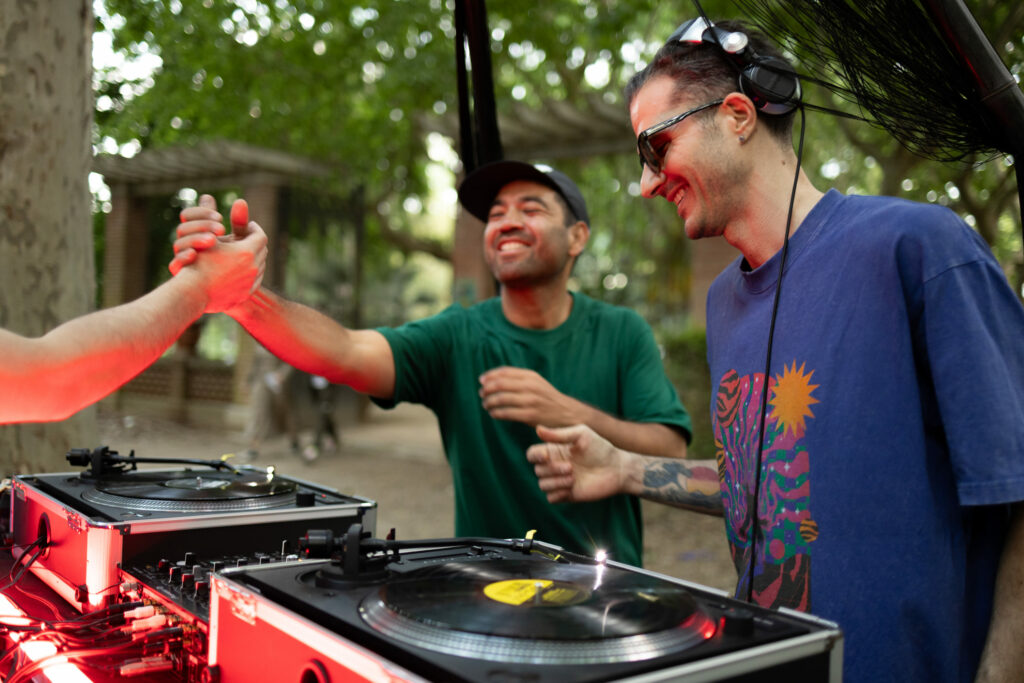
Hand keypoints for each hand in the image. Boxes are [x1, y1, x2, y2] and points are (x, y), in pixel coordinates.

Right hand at [170, 195, 267, 312]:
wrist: (192, 292)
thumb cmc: (198, 261)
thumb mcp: (212, 236)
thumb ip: (228, 219)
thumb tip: (241, 200)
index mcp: (247, 252)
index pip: (260, 236)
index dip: (253, 229)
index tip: (247, 226)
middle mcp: (253, 268)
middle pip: (262, 251)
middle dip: (255, 243)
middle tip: (246, 238)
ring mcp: (250, 283)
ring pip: (260, 266)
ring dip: (254, 258)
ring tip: (243, 253)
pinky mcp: (245, 294)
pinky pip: (254, 281)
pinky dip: (250, 272)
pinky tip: (240, 269)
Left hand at [478, 366, 582, 426]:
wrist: (566, 413)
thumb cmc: (546, 397)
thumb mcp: (536, 382)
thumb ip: (518, 378)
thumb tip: (491, 379)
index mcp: (531, 376)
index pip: (505, 372)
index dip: (490, 375)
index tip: (481, 380)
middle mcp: (531, 386)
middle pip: (501, 384)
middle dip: (487, 389)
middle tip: (481, 394)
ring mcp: (531, 401)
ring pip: (502, 399)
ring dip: (489, 402)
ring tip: (485, 405)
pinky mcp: (530, 415)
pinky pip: (507, 413)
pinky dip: (496, 413)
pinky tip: (493, 414)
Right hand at [526, 424, 625, 502]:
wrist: (617, 469)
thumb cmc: (600, 448)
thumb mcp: (581, 435)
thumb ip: (559, 434)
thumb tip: (537, 429)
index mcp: (554, 450)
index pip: (533, 454)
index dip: (535, 456)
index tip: (546, 456)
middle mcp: (554, 466)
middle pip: (537, 470)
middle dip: (552, 470)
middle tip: (571, 468)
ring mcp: (560, 481)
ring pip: (542, 485)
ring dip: (556, 482)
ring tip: (573, 478)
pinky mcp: (566, 495)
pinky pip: (551, 498)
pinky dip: (558, 493)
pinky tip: (572, 488)